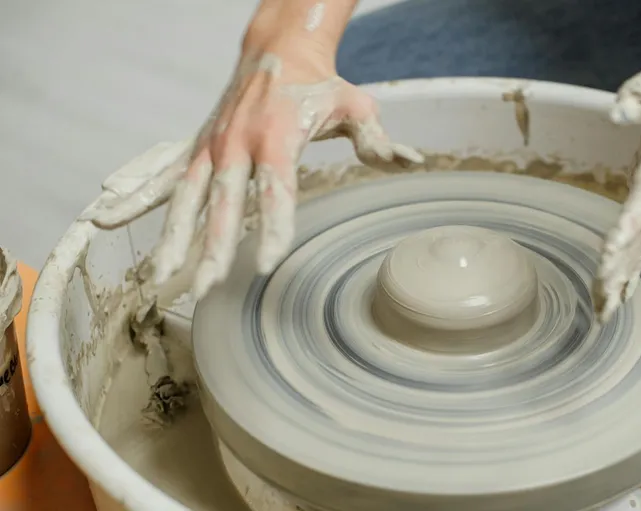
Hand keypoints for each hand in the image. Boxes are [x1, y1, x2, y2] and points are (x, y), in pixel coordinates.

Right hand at [84, 45, 421, 297]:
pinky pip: (162, 176)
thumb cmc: (320, 85)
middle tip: (207, 288)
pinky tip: (107, 217)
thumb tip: (412, 162)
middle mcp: (236, 143)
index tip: (268, 264)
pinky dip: (134, 196)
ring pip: (186, 198)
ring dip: (172, 238)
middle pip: (224, 204)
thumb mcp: (356, 107)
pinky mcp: (198, 147)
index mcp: (277, 137)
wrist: (278, 51)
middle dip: (215, 248)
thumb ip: (378, 140)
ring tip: (159, 277)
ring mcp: (211, 145)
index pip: (276, 191)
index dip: (273, 228)